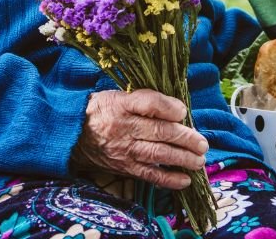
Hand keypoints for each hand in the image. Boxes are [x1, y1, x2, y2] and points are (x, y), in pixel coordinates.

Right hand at [73, 90, 208, 189]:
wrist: (73, 134)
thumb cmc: (102, 111)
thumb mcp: (118, 96)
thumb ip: (145, 100)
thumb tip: (177, 110)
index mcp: (121, 104)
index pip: (149, 103)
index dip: (169, 107)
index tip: (183, 110)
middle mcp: (124, 127)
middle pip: (159, 131)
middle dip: (185, 138)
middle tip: (202, 143)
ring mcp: (124, 149)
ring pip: (158, 154)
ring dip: (182, 159)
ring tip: (199, 160)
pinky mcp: (124, 167)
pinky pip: (149, 174)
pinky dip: (168, 179)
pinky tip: (185, 180)